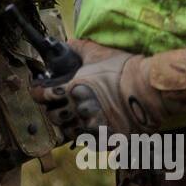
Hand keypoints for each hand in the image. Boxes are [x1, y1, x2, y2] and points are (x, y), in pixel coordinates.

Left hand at [32, 40, 185, 139]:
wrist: (147, 90)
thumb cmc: (123, 70)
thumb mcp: (99, 53)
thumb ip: (80, 48)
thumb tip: (67, 42)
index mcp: (71, 89)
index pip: (42, 95)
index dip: (38, 94)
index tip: (40, 94)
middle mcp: (77, 110)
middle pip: (54, 117)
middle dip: (55, 112)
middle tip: (62, 107)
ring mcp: (91, 126)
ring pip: (69, 133)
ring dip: (70, 126)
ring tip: (77, 120)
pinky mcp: (105, 139)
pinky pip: (88, 143)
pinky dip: (88, 137)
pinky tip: (92, 129)